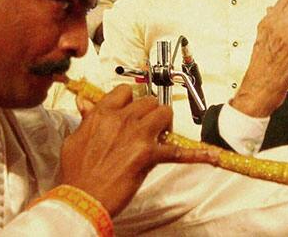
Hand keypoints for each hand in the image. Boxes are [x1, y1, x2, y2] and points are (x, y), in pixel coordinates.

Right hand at [59, 85, 215, 215]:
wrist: (82, 197)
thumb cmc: (77, 172)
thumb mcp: (75, 138)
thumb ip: (86, 117)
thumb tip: (84, 102)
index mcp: (103, 113)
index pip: (126, 91)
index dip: (131, 100)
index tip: (132, 109)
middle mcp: (122, 119)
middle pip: (148, 101)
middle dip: (150, 113)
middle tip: (146, 128)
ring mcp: (138, 135)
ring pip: (164, 113)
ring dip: (165, 123)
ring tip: (159, 136)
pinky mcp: (150, 155)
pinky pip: (178, 150)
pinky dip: (197, 154)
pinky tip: (213, 156)